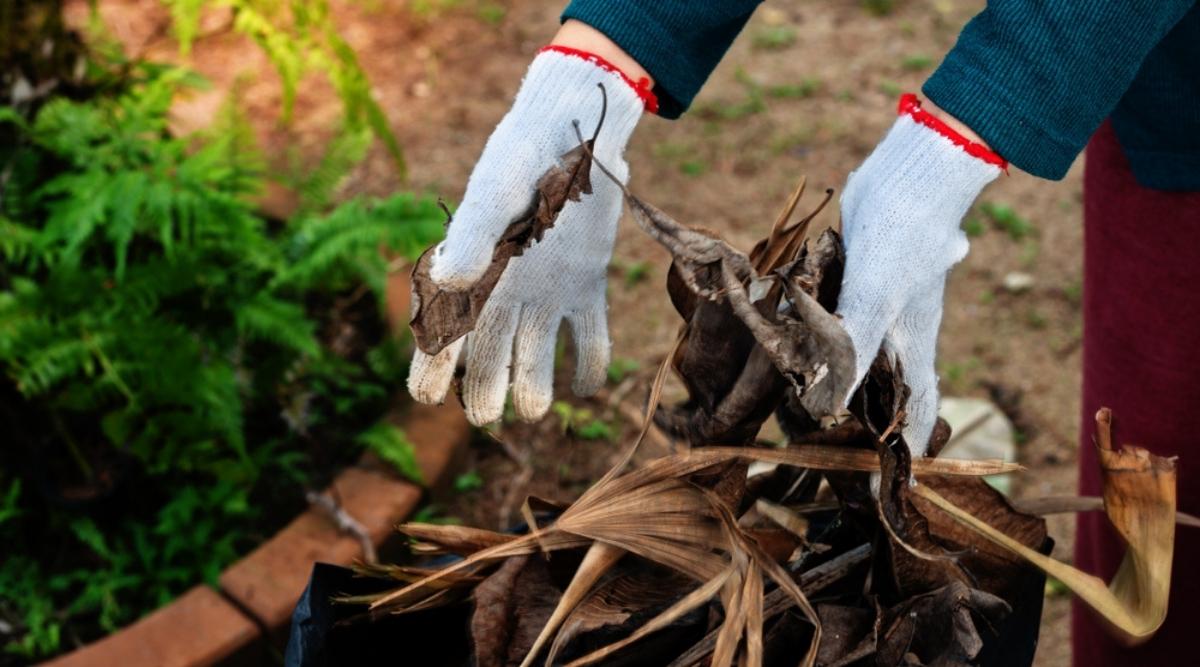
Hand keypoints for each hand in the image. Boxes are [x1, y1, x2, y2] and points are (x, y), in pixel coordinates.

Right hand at [407, 47, 651, 425]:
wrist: (575, 134)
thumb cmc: (522, 162)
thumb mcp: (494, 196)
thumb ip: (471, 237)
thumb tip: (446, 280)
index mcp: (474, 279)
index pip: (441, 335)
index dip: (429, 370)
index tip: (426, 396)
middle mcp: (506, 296)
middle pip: (488, 361)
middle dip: (484, 392)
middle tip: (486, 415)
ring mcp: (547, 296)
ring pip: (536, 360)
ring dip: (534, 388)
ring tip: (535, 408)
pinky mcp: (587, 289)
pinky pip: (589, 338)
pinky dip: (590, 364)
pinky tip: (586, 383)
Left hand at [835, 94, 1004, 455]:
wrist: (908, 176)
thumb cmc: (903, 240)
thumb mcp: (876, 301)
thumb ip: (854, 352)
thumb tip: (830, 407)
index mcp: (914, 345)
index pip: (917, 412)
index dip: (906, 450)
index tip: (891, 490)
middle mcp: (898, 332)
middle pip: (884, 388)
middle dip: (862, 419)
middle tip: (830, 448)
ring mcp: (877, 305)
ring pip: (855, 354)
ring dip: (833, 376)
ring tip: (799, 405)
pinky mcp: (856, 281)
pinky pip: (835, 320)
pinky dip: (817, 336)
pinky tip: (787, 341)